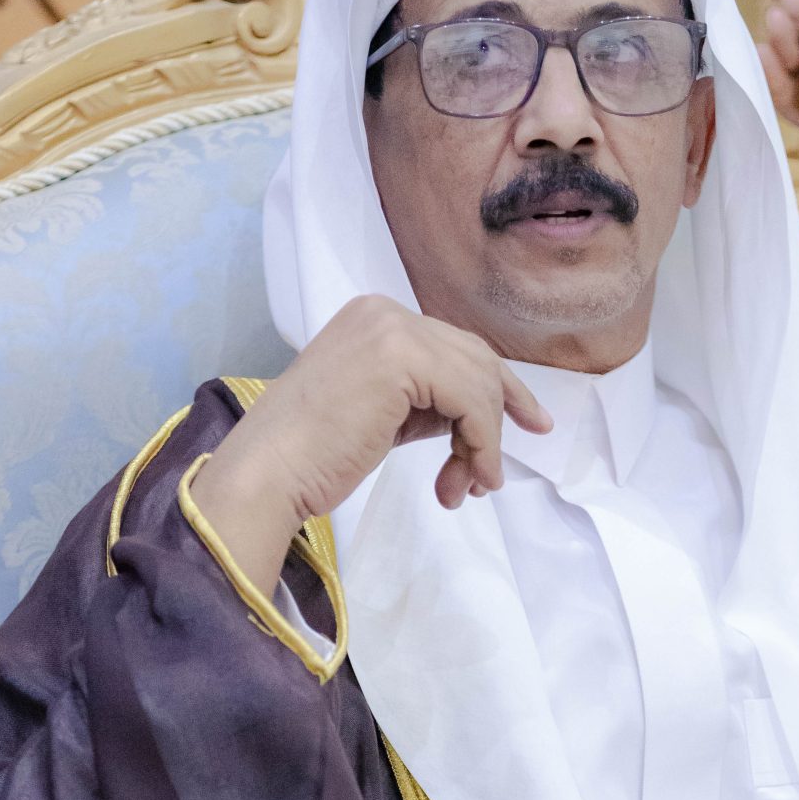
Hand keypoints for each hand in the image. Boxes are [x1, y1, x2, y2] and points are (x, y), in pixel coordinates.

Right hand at [188, 296, 552, 597]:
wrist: (268, 472)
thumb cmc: (311, 456)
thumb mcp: (380, 414)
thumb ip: (424, 400)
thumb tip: (476, 417)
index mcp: (374, 317)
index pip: (456, 347)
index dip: (498, 387)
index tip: (530, 423)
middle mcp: (385, 312)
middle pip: (475, 359)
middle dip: (498, 418)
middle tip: (496, 475)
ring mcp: (392, 329)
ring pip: (477, 384)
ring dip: (484, 444)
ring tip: (469, 488)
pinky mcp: (401, 358)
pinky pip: (471, 402)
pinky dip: (481, 444)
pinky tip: (470, 479)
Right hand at [758, 0, 798, 136]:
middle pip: (784, 14)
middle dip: (787, 3)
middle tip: (796, 0)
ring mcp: (794, 70)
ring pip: (775, 47)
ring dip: (776, 31)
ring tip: (779, 20)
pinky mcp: (790, 103)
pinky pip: (772, 86)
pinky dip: (767, 70)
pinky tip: (765, 53)